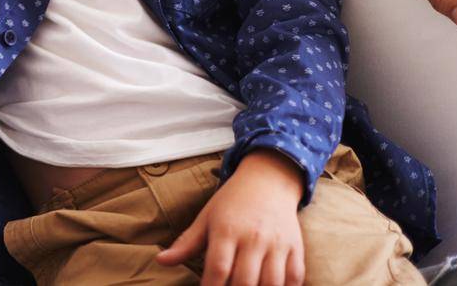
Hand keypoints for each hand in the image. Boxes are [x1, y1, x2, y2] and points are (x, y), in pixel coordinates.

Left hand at [156, 151, 305, 285]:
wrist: (267, 180)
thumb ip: (187, 243)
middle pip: (245, 280)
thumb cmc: (232, 202)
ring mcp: (277, 243)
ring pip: (272, 283)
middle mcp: (254, 237)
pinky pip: (295, 278)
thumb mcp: (206, 217)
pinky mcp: (296, 247)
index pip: (218, 268)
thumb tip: (161, 261)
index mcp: (227, 230)